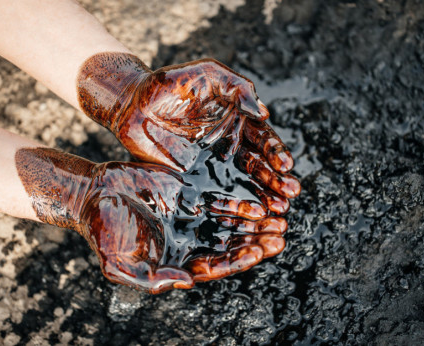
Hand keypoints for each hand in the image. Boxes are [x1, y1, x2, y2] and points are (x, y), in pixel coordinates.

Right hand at [16, 148, 286, 292]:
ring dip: (254, 221)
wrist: (95, 196)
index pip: (216, 265)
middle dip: (256, 241)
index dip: (238, 260)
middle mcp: (192, 238)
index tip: (259, 252)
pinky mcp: (191, 192)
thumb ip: (151, 278)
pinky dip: (238, 199)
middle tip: (280, 235)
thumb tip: (185, 284)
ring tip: (278, 218)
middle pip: (231, 243)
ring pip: (231, 221)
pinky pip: (220, 196)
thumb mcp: (121, 264)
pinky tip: (258, 199)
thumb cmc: (105, 233)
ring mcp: (193, 215)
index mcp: (180, 259)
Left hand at [77, 53, 300, 203]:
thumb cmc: (168, 84)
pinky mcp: (194, 178)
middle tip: (291, 192)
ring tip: (280, 209)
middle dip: (277, 179)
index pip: (263, 139)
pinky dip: (234, 205)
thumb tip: (263, 112)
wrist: (132, 105)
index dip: (276, 152)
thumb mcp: (206, 74)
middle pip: (259, 165)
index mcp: (237, 121)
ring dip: (264, 195)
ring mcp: (212, 164)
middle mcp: (229, 145)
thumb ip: (235, 86)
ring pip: (243, 182)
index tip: (285, 165)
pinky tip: (249, 216)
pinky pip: (216, 193)